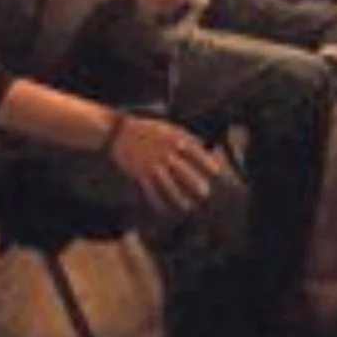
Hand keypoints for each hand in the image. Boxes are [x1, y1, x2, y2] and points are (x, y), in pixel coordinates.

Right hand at [108, 116, 223, 213]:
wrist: (120, 132)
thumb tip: (203, 146)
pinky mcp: (139, 173)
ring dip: (178, 197)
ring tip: (188, 206)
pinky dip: (157, 200)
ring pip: (167, 184)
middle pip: (182, 170)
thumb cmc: (149, 129)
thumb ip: (186, 137)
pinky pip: (150, 190)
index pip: (194, 151)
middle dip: (194, 182)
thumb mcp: (169, 127)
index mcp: (173, 139)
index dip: (207, 162)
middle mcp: (163, 153)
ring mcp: (151, 164)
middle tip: (205, 193)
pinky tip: (164, 208)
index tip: (217, 172)